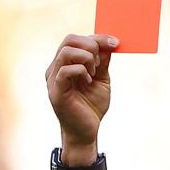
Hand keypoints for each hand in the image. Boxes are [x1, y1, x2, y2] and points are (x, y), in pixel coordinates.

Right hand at [45, 34, 118, 160]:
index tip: (115, 43)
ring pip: (67, 52)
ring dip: (87, 58)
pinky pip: (65, 71)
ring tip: (94, 73)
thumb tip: (109, 43)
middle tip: (101, 62)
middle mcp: (57, 67)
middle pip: (69, 40)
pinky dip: (81, 71)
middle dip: (91, 45)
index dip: (97, 38)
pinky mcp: (56, 91)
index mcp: (66, 63)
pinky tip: (88, 82)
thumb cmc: (91, 106)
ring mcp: (54, 78)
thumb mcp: (101, 80)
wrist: (87, 132)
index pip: (76, 39)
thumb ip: (102, 62)